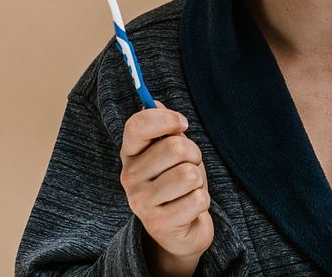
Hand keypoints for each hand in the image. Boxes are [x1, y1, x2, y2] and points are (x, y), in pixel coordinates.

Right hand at [120, 101, 212, 276]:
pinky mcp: (159, 223)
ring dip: (198, 179)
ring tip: (189, 189)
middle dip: (194, 154)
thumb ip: (164, 128)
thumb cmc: (177, 183)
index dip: (166, 119)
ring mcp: (141, 202)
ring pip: (189, 174)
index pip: (137, 125)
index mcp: (130, 154)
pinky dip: (202, 202)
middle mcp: (129, 177)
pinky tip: (190, 209)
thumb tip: (154, 102)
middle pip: (175, 147)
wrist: (180, 230)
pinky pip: (198, 199)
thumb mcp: (172, 152)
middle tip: (189, 166)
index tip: (182, 125)